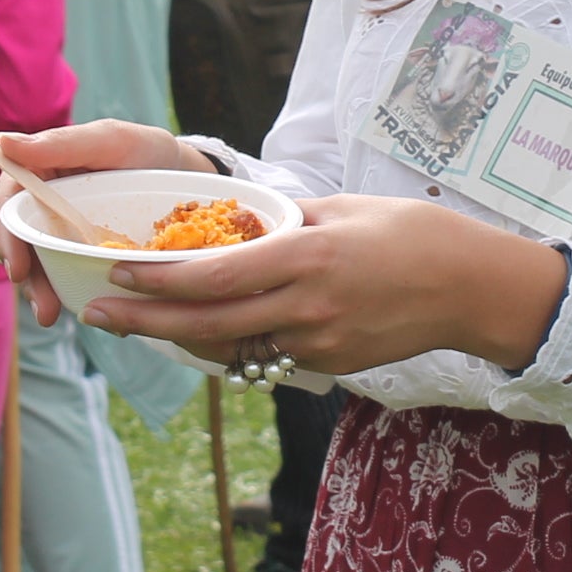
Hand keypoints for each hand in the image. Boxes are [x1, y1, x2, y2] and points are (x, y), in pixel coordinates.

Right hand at [0, 119, 214, 324]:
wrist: (187, 177)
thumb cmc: (147, 151)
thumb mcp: (112, 141)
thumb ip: (63, 143)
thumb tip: (5, 142)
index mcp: (42, 169)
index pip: (8, 202)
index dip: (6, 236)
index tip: (18, 270)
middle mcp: (46, 201)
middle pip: (20, 240)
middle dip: (27, 278)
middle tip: (45, 310)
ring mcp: (64, 228)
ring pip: (41, 262)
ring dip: (43, 293)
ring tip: (56, 316)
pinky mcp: (85, 250)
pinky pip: (69, 273)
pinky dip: (74, 293)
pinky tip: (94, 312)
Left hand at [70, 193, 567, 379]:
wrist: (474, 289)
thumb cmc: (415, 235)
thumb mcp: (345, 209)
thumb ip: (286, 221)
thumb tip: (237, 220)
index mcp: (309, 260)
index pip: (217, 276)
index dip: (161, 278)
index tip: (118, 269)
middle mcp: (308, 308)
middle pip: (209, 322)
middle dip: (146, 319)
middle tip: (98, 312)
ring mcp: (319, 343)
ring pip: (231, 346)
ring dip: (179, 335)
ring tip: (136, 320)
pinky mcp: (330, 363)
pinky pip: (264, 354)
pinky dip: (227, 342)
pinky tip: (200, 330)